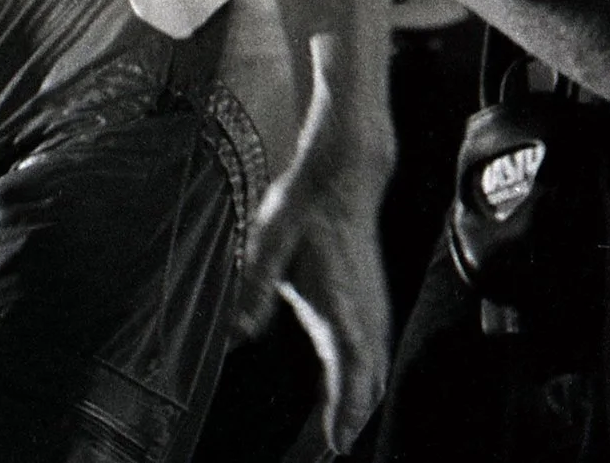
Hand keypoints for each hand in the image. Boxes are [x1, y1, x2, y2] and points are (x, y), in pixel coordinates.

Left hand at [277, 192, 391, 454]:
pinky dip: (361, 388)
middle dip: (348, 425)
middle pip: (369, 386)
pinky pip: (373, 359)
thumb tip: (235, 337)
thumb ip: (255, 289)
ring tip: (326, 443)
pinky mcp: (369, 304)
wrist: (344, 175)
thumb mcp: (270, 241)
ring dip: (356, 410)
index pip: (351, 373)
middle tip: (321, 457)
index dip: (344, 414)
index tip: (334, 448)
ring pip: (375, 375)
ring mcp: (372, 310)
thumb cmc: (306, 206)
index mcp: (340, 306)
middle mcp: (364, 314)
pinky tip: (339, 399)